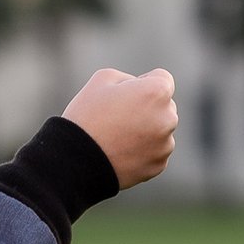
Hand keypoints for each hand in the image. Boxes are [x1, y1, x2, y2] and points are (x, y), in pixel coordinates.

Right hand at [63, 67, 177, 189]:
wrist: (75, 160)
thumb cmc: (87, 115)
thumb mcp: (102, 80)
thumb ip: (130, 79)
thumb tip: (142, 90)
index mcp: (156, 92)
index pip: (162, 78)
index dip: (143, 82)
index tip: (125, 94)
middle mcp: (168, 118)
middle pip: (165, 105)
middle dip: (148, 107)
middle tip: (119, 116)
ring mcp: (165, 144)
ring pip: (161, 130)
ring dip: (147, 129)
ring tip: (118, 136)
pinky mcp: (158, 165)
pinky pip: (155, 151)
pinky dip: (143, 150)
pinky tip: (121, 151)